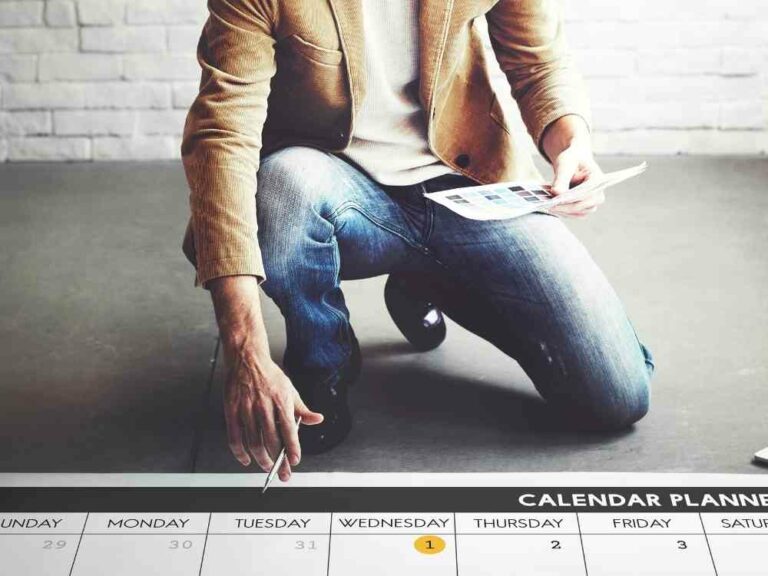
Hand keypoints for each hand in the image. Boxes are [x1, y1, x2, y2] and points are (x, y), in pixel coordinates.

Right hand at [208, 276, 323, 480]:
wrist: (246, 359)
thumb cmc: (270, 376)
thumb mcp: (290, 390)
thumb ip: (303, 409)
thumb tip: (318, 420)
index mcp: (281, 400)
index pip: (289, 429)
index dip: (292, 448)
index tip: (295, 461)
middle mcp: (264, 405)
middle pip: (271, 440)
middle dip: (277, 460)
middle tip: (282, 474)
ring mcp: (246, 408)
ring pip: (253, 442)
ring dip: (261, 459)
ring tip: (267, 467)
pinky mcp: (231, 410)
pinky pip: (234, 436)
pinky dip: (240, 452)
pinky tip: (246, 460)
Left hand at [541, 114, 604, 217]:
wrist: (573, 162)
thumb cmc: (571, 160)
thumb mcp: (565, 164)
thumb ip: (561, 178)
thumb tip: (557, 193)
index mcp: (598, 181)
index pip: (587, 194)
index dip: (572, 199)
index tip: (556, 201)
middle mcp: (598, 195)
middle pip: (583, 207)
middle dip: (565, 207)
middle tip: (548, 206)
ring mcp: (591, 203)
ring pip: (578, 213)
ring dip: (563, 211)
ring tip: (547, 206)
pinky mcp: (582, 208)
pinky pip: (573, 215)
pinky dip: (562, 212)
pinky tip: (550, 207)